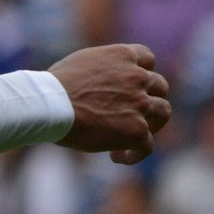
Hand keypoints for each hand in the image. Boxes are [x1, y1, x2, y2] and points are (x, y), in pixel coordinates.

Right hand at [48, 43, 171, 164]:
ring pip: (163, 112)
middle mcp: (137, 76)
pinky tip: (117, 157)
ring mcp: (140, 103)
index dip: (143, 71)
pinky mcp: (138, 130)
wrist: (51, 105)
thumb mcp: (82, 63)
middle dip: (150, 98)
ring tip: (134, 136)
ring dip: (152, 123)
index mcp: (123, 55)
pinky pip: (147, 145)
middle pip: (160, 86)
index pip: (147, 58)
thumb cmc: (54, 85)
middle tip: (136, 113)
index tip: (134, 84)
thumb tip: (102, 79)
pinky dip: (135, 153)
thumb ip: (103, 68)